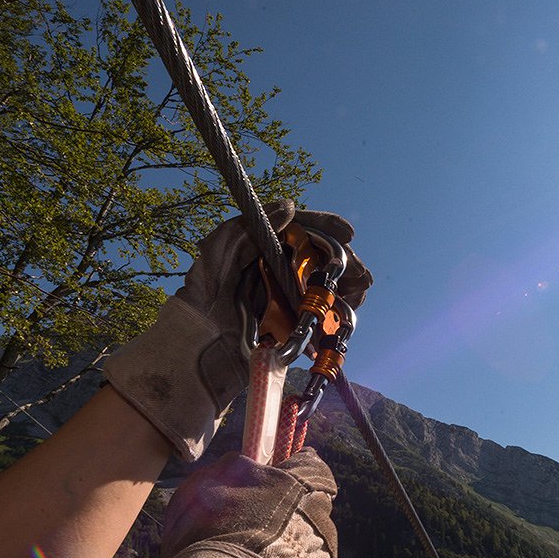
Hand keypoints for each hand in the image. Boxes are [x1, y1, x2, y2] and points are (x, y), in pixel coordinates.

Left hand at [105, 201, 369, 460]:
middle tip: (359, 273)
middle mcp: (279, 271)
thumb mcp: (219, 251)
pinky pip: (325, 317)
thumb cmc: (203, 298)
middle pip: (323, 258)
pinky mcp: (295, 328)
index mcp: (263, 248)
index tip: (348, 232)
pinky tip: (348, 312)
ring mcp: (289, 300)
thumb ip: (250, 225)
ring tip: (358, 291)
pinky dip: (340, 313)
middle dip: (344, 262)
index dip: (327, 228)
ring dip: (348, 286)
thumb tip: (290, 206)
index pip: (302, 229)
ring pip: (329, 286)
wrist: (199, 351)